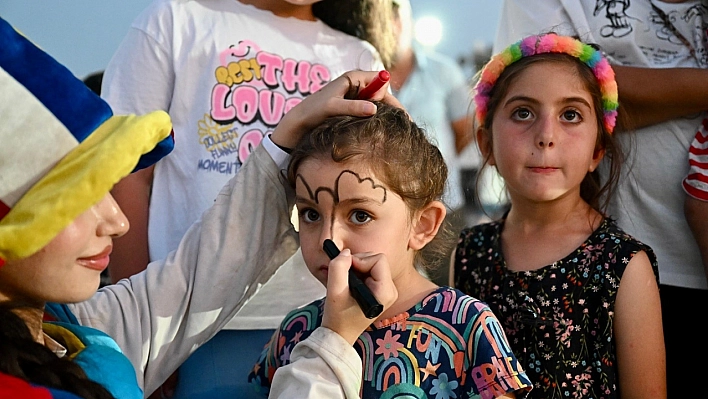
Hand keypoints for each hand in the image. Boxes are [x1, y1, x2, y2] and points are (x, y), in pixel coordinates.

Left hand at [271, 70, 403, 149]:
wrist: (299, 122)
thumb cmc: (313, 111)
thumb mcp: (333, 108)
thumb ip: (353, 107)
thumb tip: (374, 109)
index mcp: (353, 78)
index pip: (381, 83)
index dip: (392, 99)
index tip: (402, 116)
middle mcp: (357, 85)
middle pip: (382, 95)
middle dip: (393, 110)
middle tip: (405, 127)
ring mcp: (355, 97)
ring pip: (377, 105)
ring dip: (385, 116)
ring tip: (397, 132)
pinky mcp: (353, 108)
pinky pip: (370, 113)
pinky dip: (377, 121)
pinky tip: (382, 133)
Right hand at [321, 249, 397, 344]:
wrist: (340, 333)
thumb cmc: (338, 317)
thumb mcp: (334, 291)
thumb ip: (338, 268)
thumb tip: (345, 252)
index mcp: (385, 292)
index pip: (378, 259)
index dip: (360, 259)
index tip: (346, 269)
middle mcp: (390, 290)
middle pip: (377, 259)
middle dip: (359, 263)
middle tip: (345, 276)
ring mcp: (387, 290)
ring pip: (373, 262)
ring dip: (358, 267)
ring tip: (348, 282)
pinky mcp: (381, 289)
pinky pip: (371, 269)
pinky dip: (359, 272)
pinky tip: (352, 284)